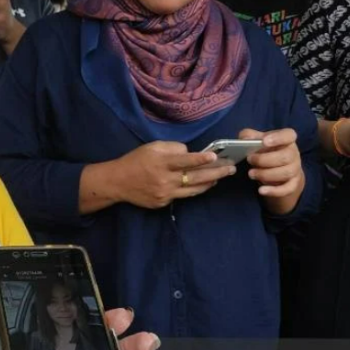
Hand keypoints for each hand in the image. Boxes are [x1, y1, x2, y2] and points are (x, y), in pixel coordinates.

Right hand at [114, 141, 235, 209]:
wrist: (118, 182)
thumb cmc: (136, 160)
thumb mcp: (152, 147)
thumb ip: (173, 148)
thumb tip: (190, 153)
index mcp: (161, 162)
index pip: (184, 161)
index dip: (200, 159)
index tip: (215, 157)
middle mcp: (165, 179)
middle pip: (195, 177)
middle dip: (216, 173)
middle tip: (231, 169)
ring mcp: (165, 193)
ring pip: (194, 190)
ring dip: (209, 183)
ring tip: (221, 177)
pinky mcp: (164, 203)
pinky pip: (183, 196)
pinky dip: (195, 189)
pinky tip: (204, 185)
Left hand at [240, 128, 303, 198]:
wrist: (277, 170)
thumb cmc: (267, 152)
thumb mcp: (258, 142)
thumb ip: (250, 137)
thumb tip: (244, 137)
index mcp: (286, 140)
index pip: (289, 135)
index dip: (278, 138)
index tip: (264, 141)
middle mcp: (293, 154)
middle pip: (286, 156)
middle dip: (265, 159)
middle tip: (249, 160)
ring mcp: (295, 169)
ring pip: (286, 173)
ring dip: (266, 174)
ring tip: (251, 174)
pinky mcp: (293, 184)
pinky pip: (287, 188)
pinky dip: (274, 191)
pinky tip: (261, 190)